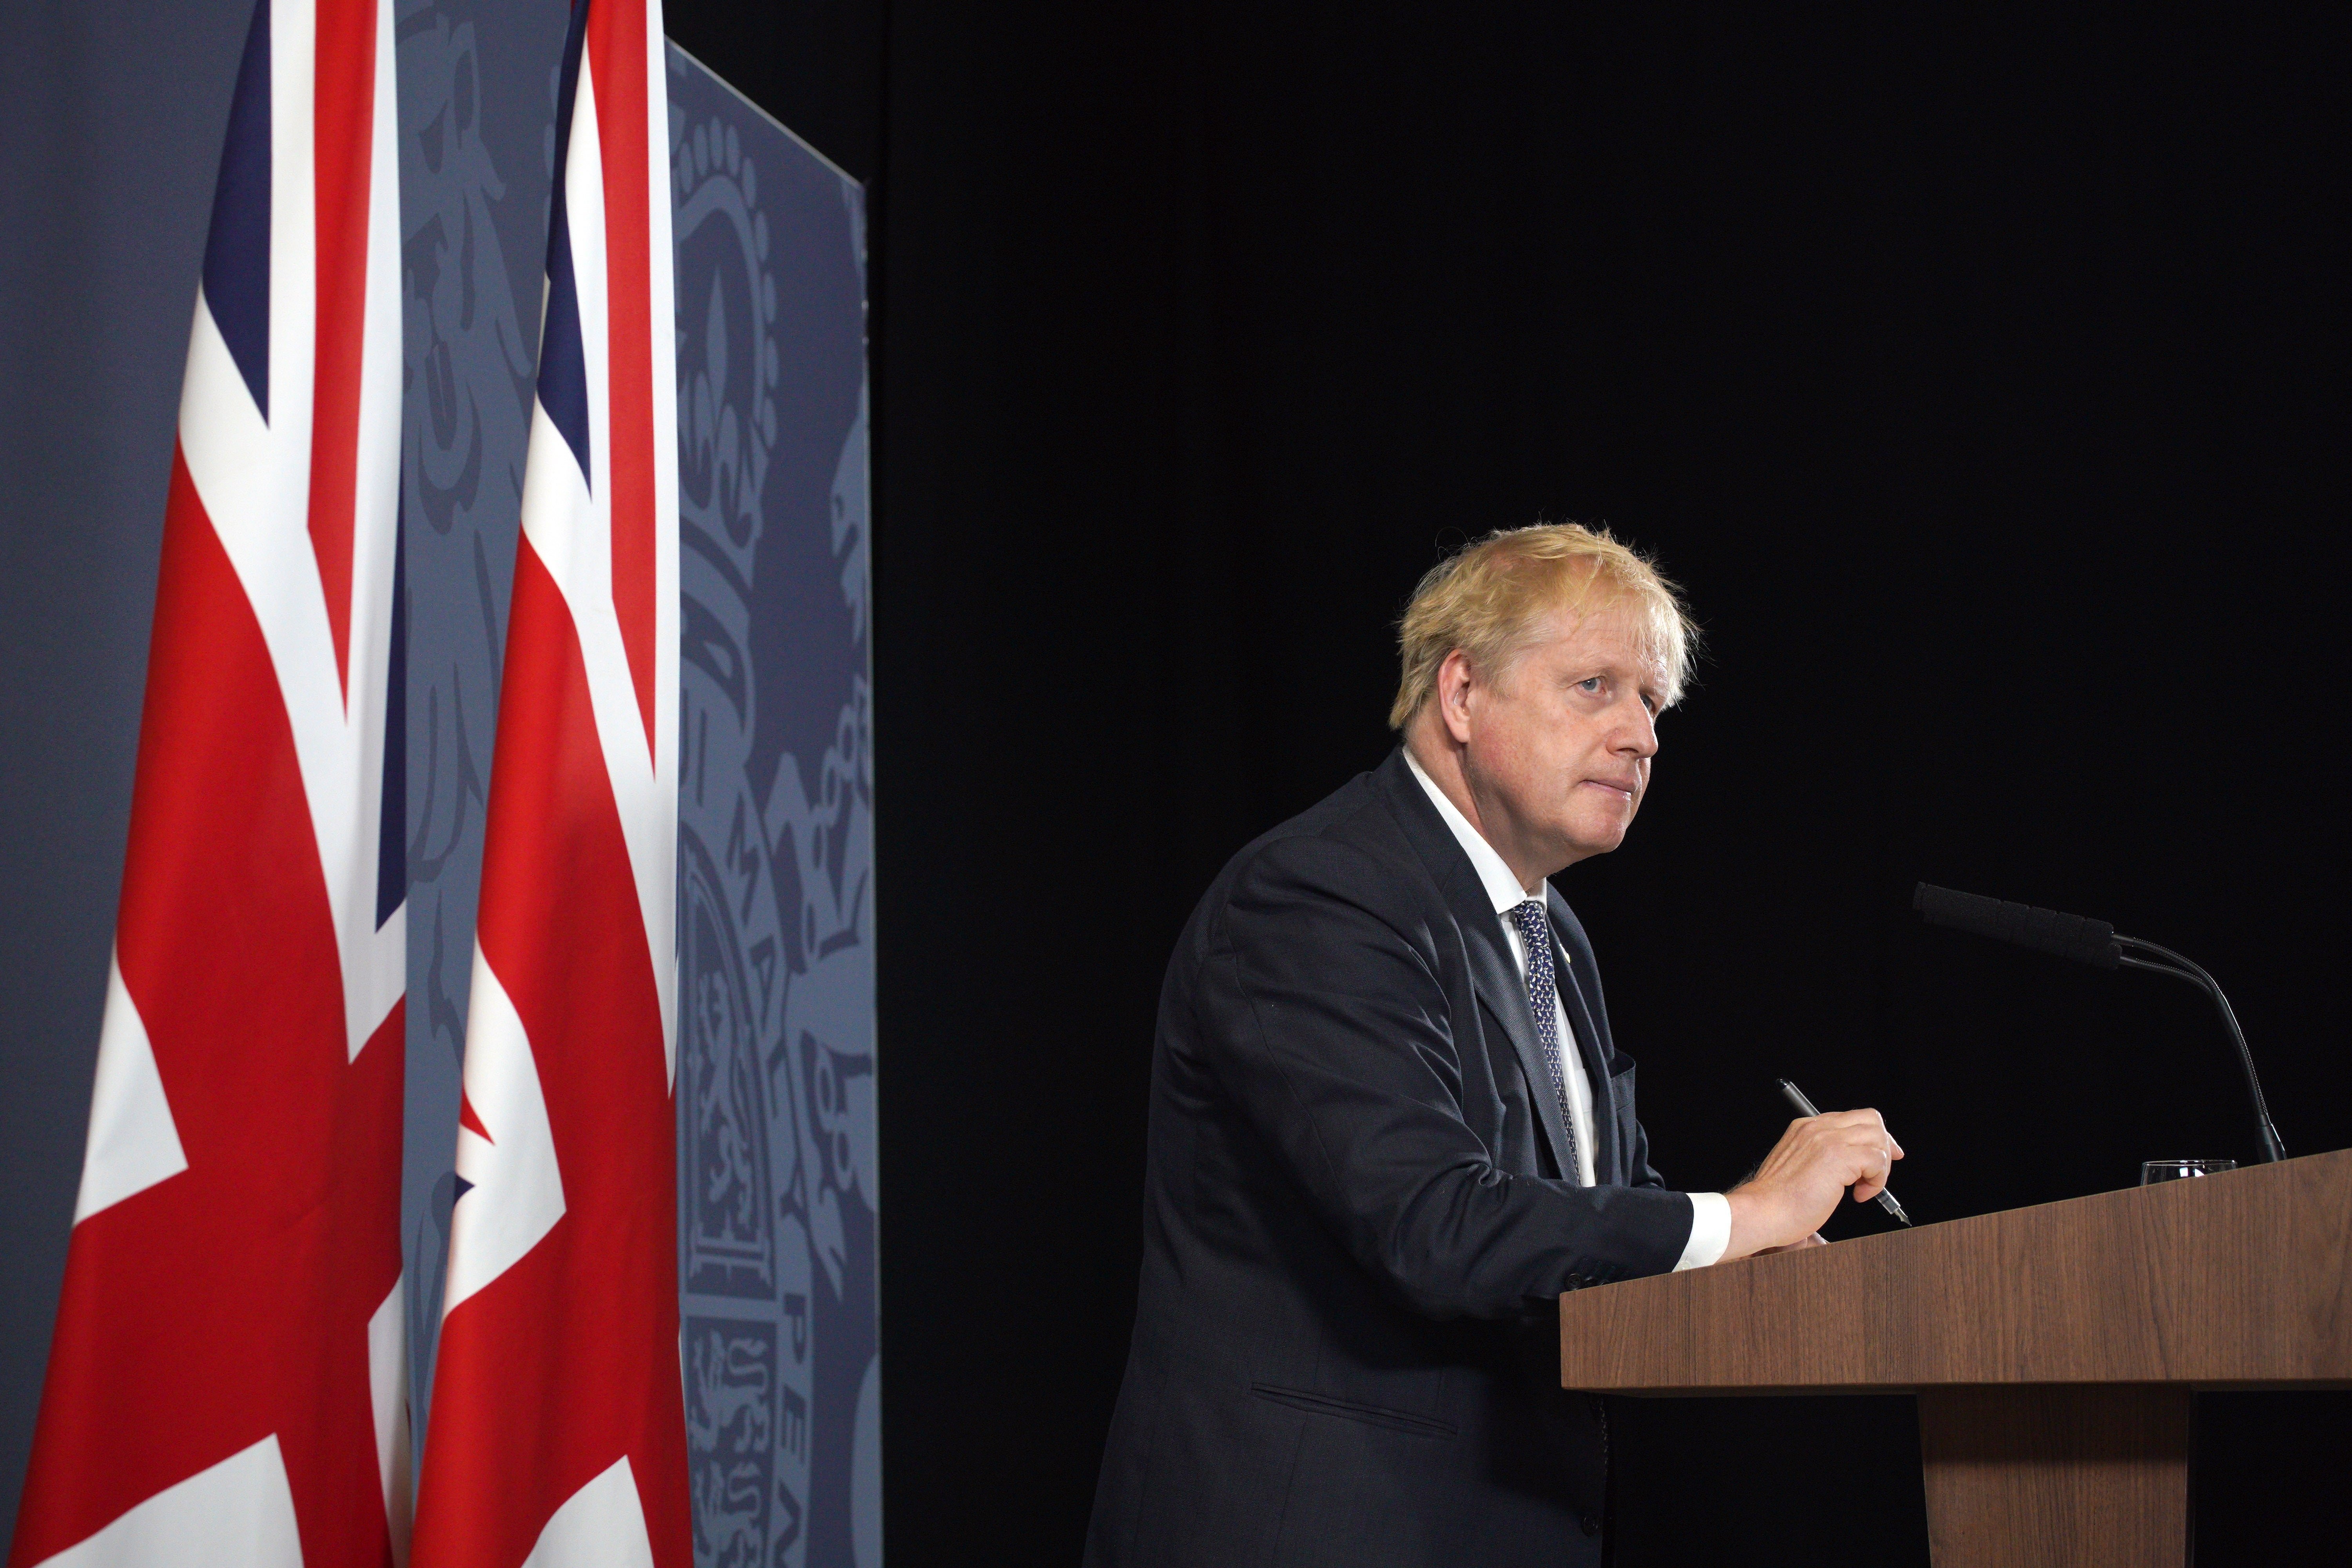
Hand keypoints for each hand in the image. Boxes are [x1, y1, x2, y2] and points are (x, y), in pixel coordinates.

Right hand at [1722, 1110, 1902, 1260]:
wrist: (1763, 1211)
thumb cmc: (1778, 1199)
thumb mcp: (1797, 1166)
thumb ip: (1819, 1156)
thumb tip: (1849, 1165)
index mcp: (1806, 1127)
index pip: (1852, 1119)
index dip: (1873, 1136)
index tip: (1883, 1155)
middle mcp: (1818, 1127)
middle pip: (1871, 1120)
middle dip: (1884, 1146)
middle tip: (1880, 1173)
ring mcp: (1829, 1140)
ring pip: (1878, 1138)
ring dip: (1880, 1167)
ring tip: (1863, 1188)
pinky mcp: (1840, 1157)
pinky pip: (1877, 1159)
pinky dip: (1877, 1181)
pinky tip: (1859, 1195)